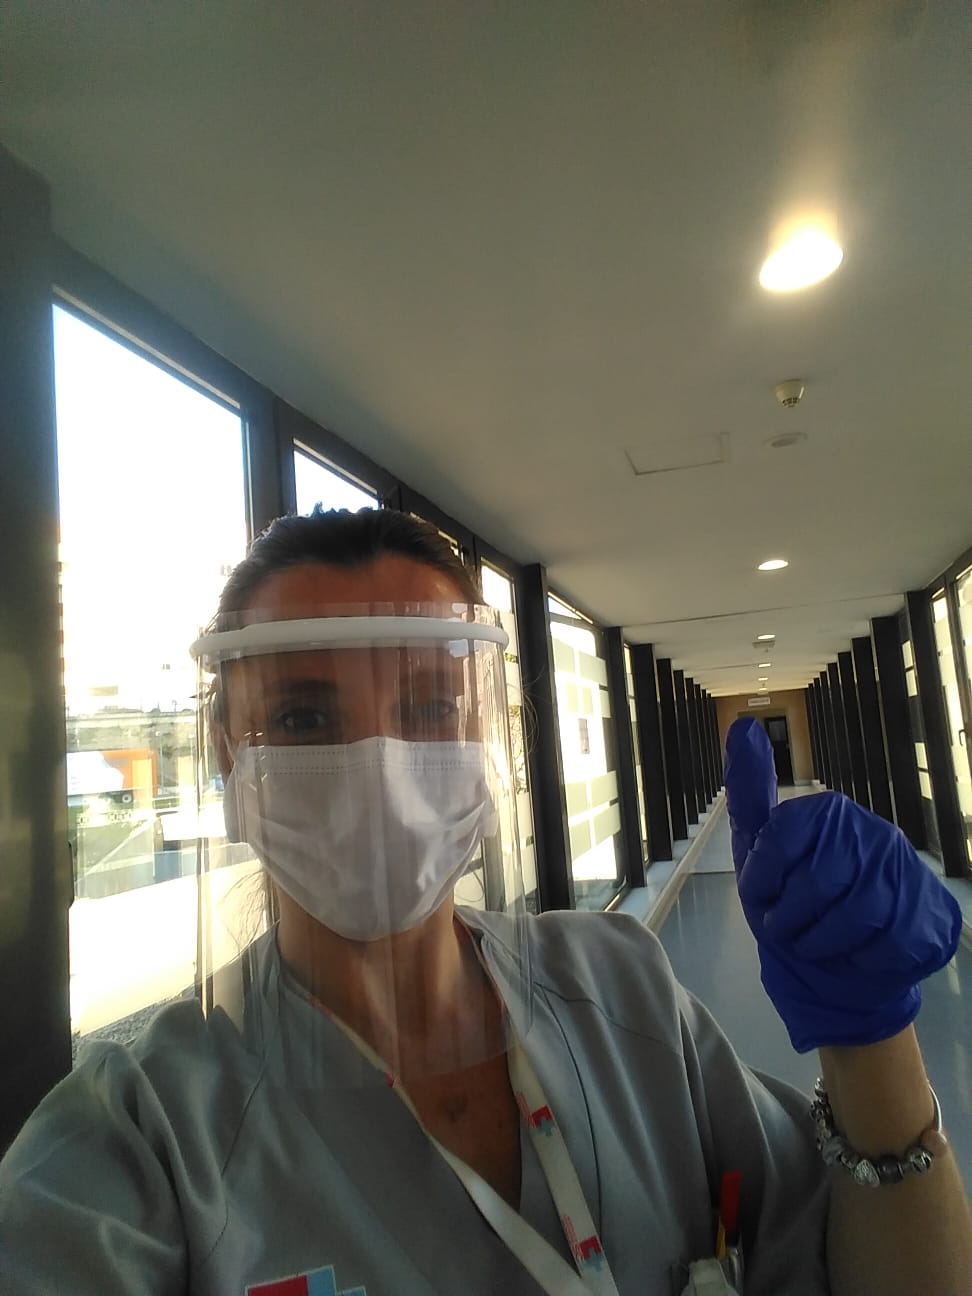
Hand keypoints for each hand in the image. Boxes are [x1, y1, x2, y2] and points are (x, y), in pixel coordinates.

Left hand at [724, 717, 961, 1052]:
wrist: (847, 969)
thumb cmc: (797, 901)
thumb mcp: (760, 847)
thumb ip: (750, 791)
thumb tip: (742, 724)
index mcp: (825, 810)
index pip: (779, 837)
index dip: (762, 879)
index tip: (760, 898)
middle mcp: (869, 831)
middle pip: (816, 883)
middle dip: (789, 920)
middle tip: (784, 931)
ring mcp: (903, 870)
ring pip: (852, 916)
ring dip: (820, 944)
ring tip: (812, 945)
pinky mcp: (927, 912)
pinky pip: (884, 944)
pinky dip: (857, 959)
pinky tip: (852, 954)